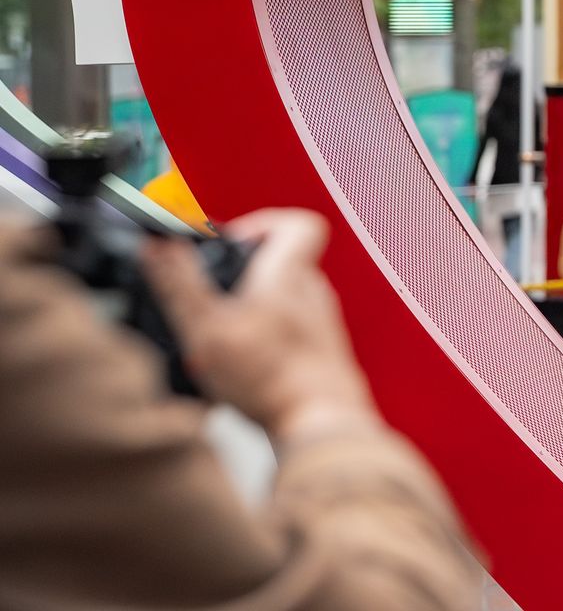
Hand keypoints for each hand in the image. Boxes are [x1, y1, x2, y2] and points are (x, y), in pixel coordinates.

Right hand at [141, 208, 376, 441]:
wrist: (320, 425)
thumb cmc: (271, 378)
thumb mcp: (207, 325)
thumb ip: (180, 283)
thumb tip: (158, 244)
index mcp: (290, 275)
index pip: (297, 224)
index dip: (262, 223)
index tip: (231, 243)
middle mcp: (313, 295)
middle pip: (281, 264)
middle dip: (240, 276)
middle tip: (211, 298)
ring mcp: (320, 326)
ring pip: (281, 303)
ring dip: (246, 314)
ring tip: (216, 341)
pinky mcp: (319, 356)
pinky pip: (286, 336)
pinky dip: (259, 343)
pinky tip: (236, 370)